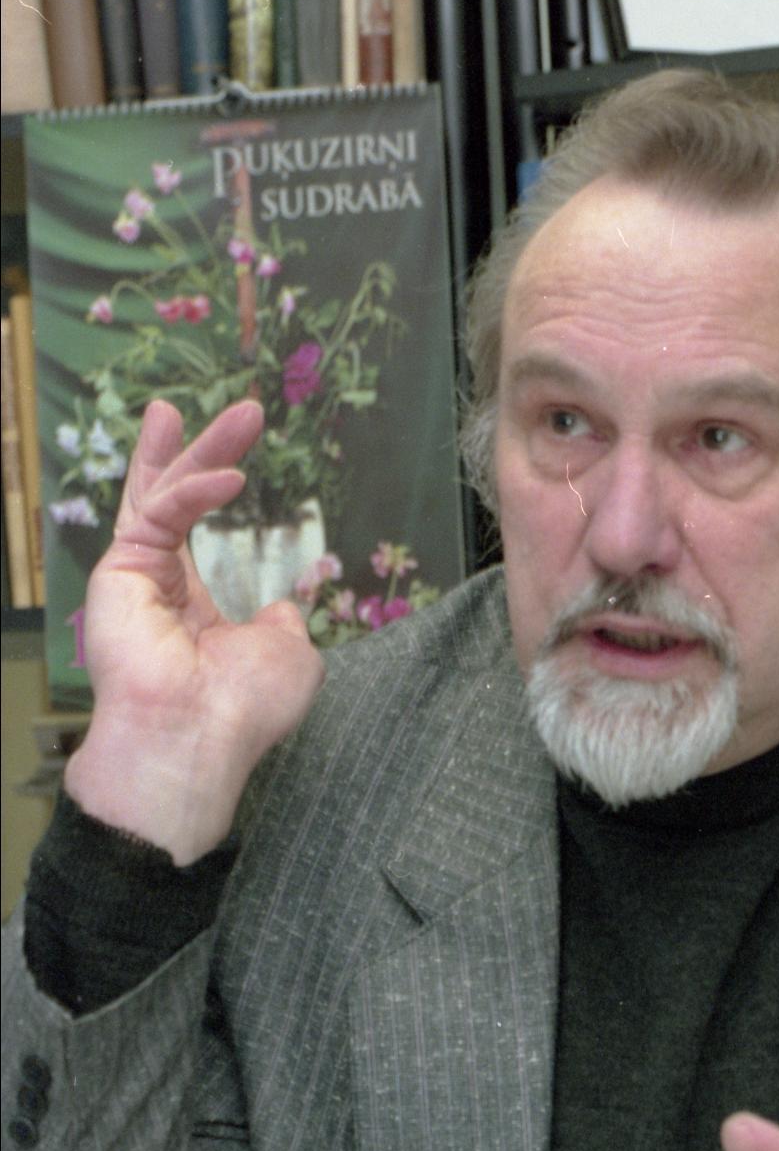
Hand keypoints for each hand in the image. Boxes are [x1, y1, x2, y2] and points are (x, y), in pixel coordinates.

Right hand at [65, 399, 324, 862]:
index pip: (192, 530)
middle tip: (247, 409)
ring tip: (247, 413)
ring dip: (205, 450)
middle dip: (205, 449)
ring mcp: (133, 576)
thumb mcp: (286, 657)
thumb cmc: (239, 710)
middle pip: (175, 497)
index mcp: (189, 607)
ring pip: (165, 494)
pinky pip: (160, 514)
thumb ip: (282, 624)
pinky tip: (234, 478)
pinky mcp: (119, 570)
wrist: (195, 741)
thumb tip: (284, 605)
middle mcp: (156, 586)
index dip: (207, 484)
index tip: (236, 453)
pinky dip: (198, 490)